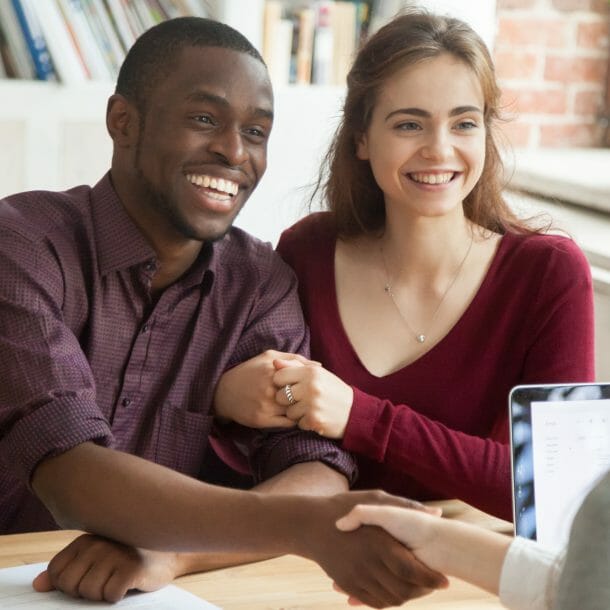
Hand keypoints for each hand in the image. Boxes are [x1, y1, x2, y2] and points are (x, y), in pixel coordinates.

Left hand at [32, 534, 178, 602]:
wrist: (170, 553)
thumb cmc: (128, 556)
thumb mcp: (96, 558)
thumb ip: (67, 569)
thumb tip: (37, 585)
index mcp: (86, 539)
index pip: (56, 572)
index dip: (68, 584)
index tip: (87, 577)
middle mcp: (98, 543)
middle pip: (71, 586)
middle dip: (85, 592)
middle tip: (106, 579)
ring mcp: (115, 554)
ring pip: (89, 593)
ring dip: (103, 594)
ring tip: (117, 579)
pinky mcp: (131, 568)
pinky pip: (110, 596)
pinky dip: (118, 596)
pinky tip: (128, 583)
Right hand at [213, 350, 317, 427]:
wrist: (224, 392)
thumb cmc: (250, 371)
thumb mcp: (269, 357)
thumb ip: (293, 358)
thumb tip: (318, 365)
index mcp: (274, 370)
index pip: (304, 377)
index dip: (312, 383)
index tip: (316, 385)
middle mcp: (270, 388)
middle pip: (301, 396)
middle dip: (310, 398)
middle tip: (316, 399)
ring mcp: (266, 405)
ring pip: (296, 411)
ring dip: (303, 410)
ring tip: (306, 408)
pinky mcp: (262, 420)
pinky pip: (288, 423)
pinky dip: (294, 420)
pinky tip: (295, 415)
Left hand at [273, 358, 353, 437]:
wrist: (355, 411)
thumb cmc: (333, 390)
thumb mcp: (318, 373)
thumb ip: (295, 366)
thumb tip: (275, 362)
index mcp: (311, 372)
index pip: (279, 376)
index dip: (282, 383)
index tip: (290, 386)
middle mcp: (311, 387)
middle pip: (280, 396)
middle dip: (286, 400)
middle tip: (299, 400)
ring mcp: (312, 404)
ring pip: (288, 412)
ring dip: (296, 413)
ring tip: (309, 409)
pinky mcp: (314, 420)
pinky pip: (297, 423)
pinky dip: (305, 422)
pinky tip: (315, 417)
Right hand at [301, 491, 448, 607]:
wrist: (310, 524)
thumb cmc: (343, 506)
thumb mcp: (375, 499)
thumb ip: (406, 506)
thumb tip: (437, 512)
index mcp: (378, 541)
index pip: (412, 570)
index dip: (431, 578)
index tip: (444, 580)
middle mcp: (367, 563)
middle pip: (403, 590)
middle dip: (422, 592)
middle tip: (432, 586)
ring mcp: (355, 576)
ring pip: (389, 599)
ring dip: (406, 597)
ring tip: (417, 589)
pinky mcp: (347, 583)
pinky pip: (373, 602)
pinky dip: (388, 601)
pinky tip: (395, 591)